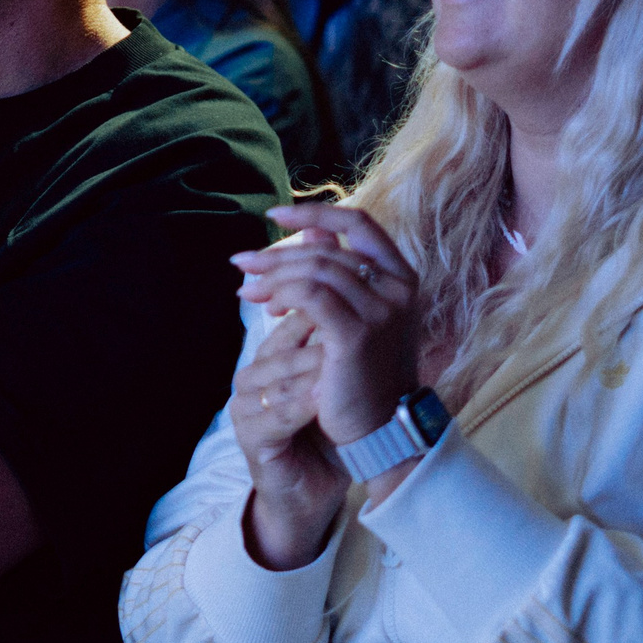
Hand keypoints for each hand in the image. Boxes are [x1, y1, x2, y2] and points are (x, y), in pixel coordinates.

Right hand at [225, 313, 349, 569]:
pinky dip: (300, 407)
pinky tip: (324, 400)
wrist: (312, 492)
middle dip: (318, 345)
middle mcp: (251, 379)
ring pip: (276, 380)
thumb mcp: (331, 388)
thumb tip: (367, 310)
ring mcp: (245, 408)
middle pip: (282, 350)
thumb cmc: (325, 436)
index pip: (289, 325)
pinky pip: (273, 415)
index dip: (321, 317)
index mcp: (268, 361)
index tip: (356, 314)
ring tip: (340, 367)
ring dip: (310, 374)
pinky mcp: (248, 437)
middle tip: (352, 339)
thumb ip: (335, 353)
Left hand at [232, 204, 418, 452]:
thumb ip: (336, 273)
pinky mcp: (358, 334)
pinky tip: (268, 309)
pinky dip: (282, 294)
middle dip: (277, 255)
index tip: (274, 215)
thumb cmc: (362, 373)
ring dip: (273, 276)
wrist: (380, 431)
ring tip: (248, 293)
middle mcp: (398, 288)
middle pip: (326, 250)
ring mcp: (382, 310)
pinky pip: (310, 295)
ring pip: (315, 269)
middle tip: (241, 264)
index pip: (359, 222)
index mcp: (402, 276)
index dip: (315, 212)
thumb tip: (309, 230)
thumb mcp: (354, 316)